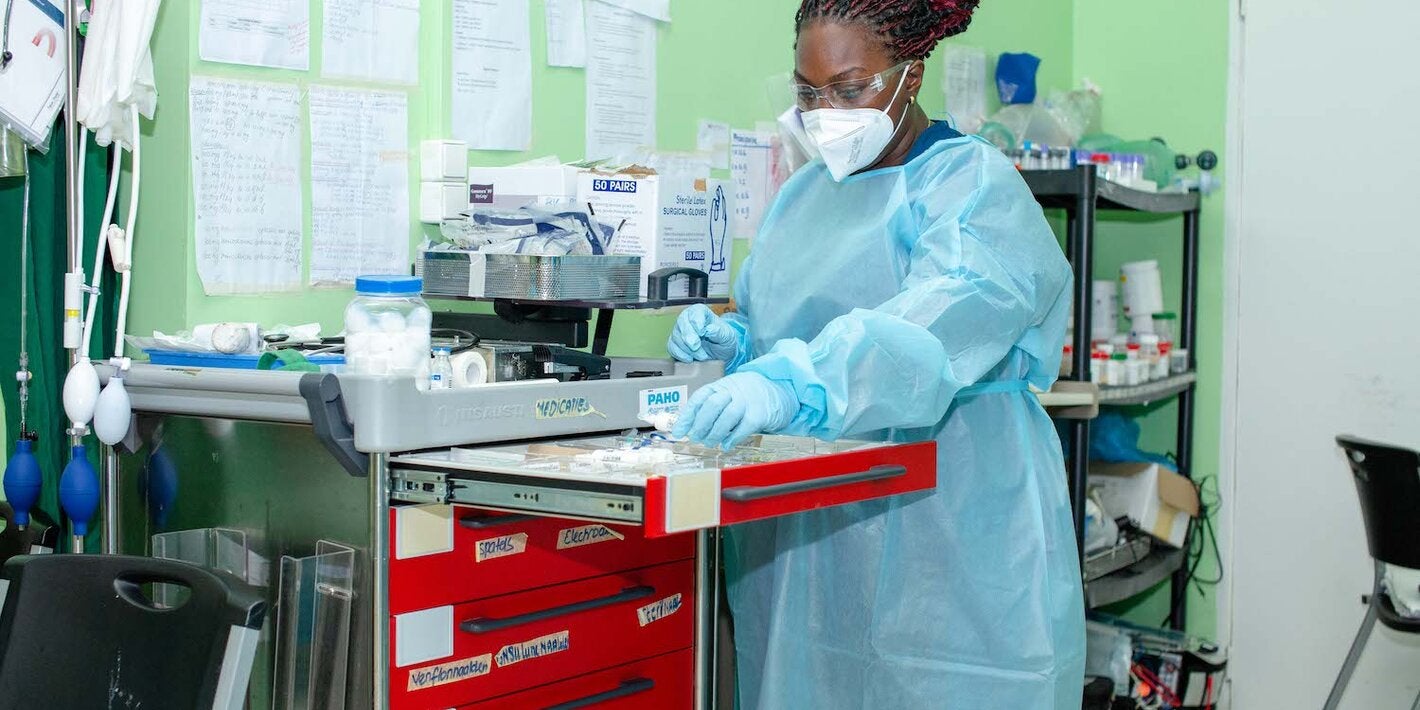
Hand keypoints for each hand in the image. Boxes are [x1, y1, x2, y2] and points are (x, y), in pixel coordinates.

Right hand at [667, 305, 740, 362]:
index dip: (697, 322)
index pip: (695, 312)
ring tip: (702, 356)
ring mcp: (679, 331)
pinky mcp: (675, 343)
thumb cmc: (723, 340)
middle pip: (682, 323)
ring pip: (676, 337)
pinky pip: (672, 348)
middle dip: (689, 337)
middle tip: (697, 347)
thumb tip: (709, 329)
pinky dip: (681, 355)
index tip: (702, 332)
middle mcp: (687, 318)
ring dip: (688, 349)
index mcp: (700, 311)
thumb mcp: (727, 336)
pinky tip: (691, 359)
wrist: (719, 353)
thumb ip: (719, 332)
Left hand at [672, 372, 797, 449]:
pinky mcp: (760, 413)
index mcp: (721, 385)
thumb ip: (709, 408)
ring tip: (710, 442)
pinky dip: (733, 438)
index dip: (687, 416)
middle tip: (696, 438)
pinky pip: (744, 426)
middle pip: (712, 404)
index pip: (700, 398)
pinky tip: (726, 444)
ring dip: (715, 433)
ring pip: (728, 416)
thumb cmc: (746, 396)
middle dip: (700, 424)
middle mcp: (734, 390)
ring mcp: (748, 400)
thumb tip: (687, 428)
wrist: (778, 389)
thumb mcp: (727, 395)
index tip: (678, 432)